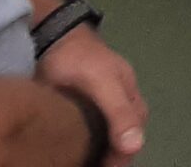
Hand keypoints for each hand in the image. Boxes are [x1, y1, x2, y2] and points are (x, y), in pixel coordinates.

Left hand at [36, 23, 146, 163]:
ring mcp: (102, 109)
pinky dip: (83, 147)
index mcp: (132, 103)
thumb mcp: (103, 83)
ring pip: (104, 141)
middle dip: (106, 159)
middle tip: (81, 165)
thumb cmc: (81, 59)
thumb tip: (135, 146)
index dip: (117, 161)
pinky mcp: (83, 110)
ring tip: (73, 161)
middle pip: (120, 144)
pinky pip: (89, 135)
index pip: (132, 143)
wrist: (54, 37)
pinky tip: (69, 152)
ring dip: (94, 154)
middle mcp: (121, 108)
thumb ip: (119, 112)